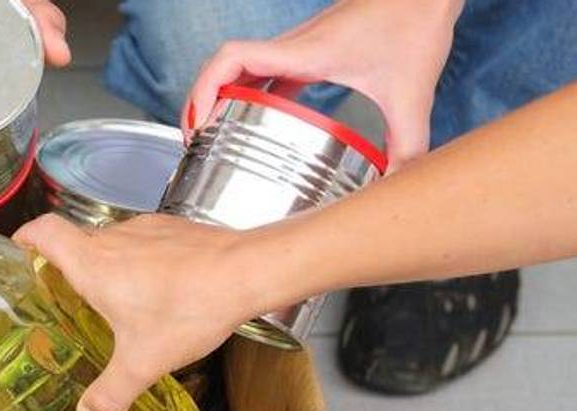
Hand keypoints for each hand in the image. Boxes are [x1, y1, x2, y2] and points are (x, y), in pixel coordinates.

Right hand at [14, 214, 259, 410]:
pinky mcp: (174, 231)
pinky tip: (159, 292)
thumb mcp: (144, 361)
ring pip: (113, 243)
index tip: (19, 250)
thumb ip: (112, 390)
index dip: (26, 237)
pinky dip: (142, 264)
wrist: (247, 273)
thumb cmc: (191, 305)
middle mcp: (115, 239)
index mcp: (93, 263)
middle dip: (66, 266)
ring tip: (117, 300)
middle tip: (64, 294)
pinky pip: (146, 244)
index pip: (44, 231)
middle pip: (76, 241)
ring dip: (109, 266)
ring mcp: (146, 231)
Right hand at [184, 0, 462, 168]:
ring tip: (210, 135)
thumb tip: (398, 186)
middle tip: (194, 141)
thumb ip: (408, 145)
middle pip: (222, 67)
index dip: (203, 90)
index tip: (196, 124)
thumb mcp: (412, 93)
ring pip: (238, 69)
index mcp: (304, 54)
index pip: (232, 59)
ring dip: (218, 97)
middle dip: (199, 102)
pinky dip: (247, 95)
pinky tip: (256, 122)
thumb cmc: (414, 24)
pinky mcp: (308, 52)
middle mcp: (293, 48)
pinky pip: (264, 73)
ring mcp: (298, 48)